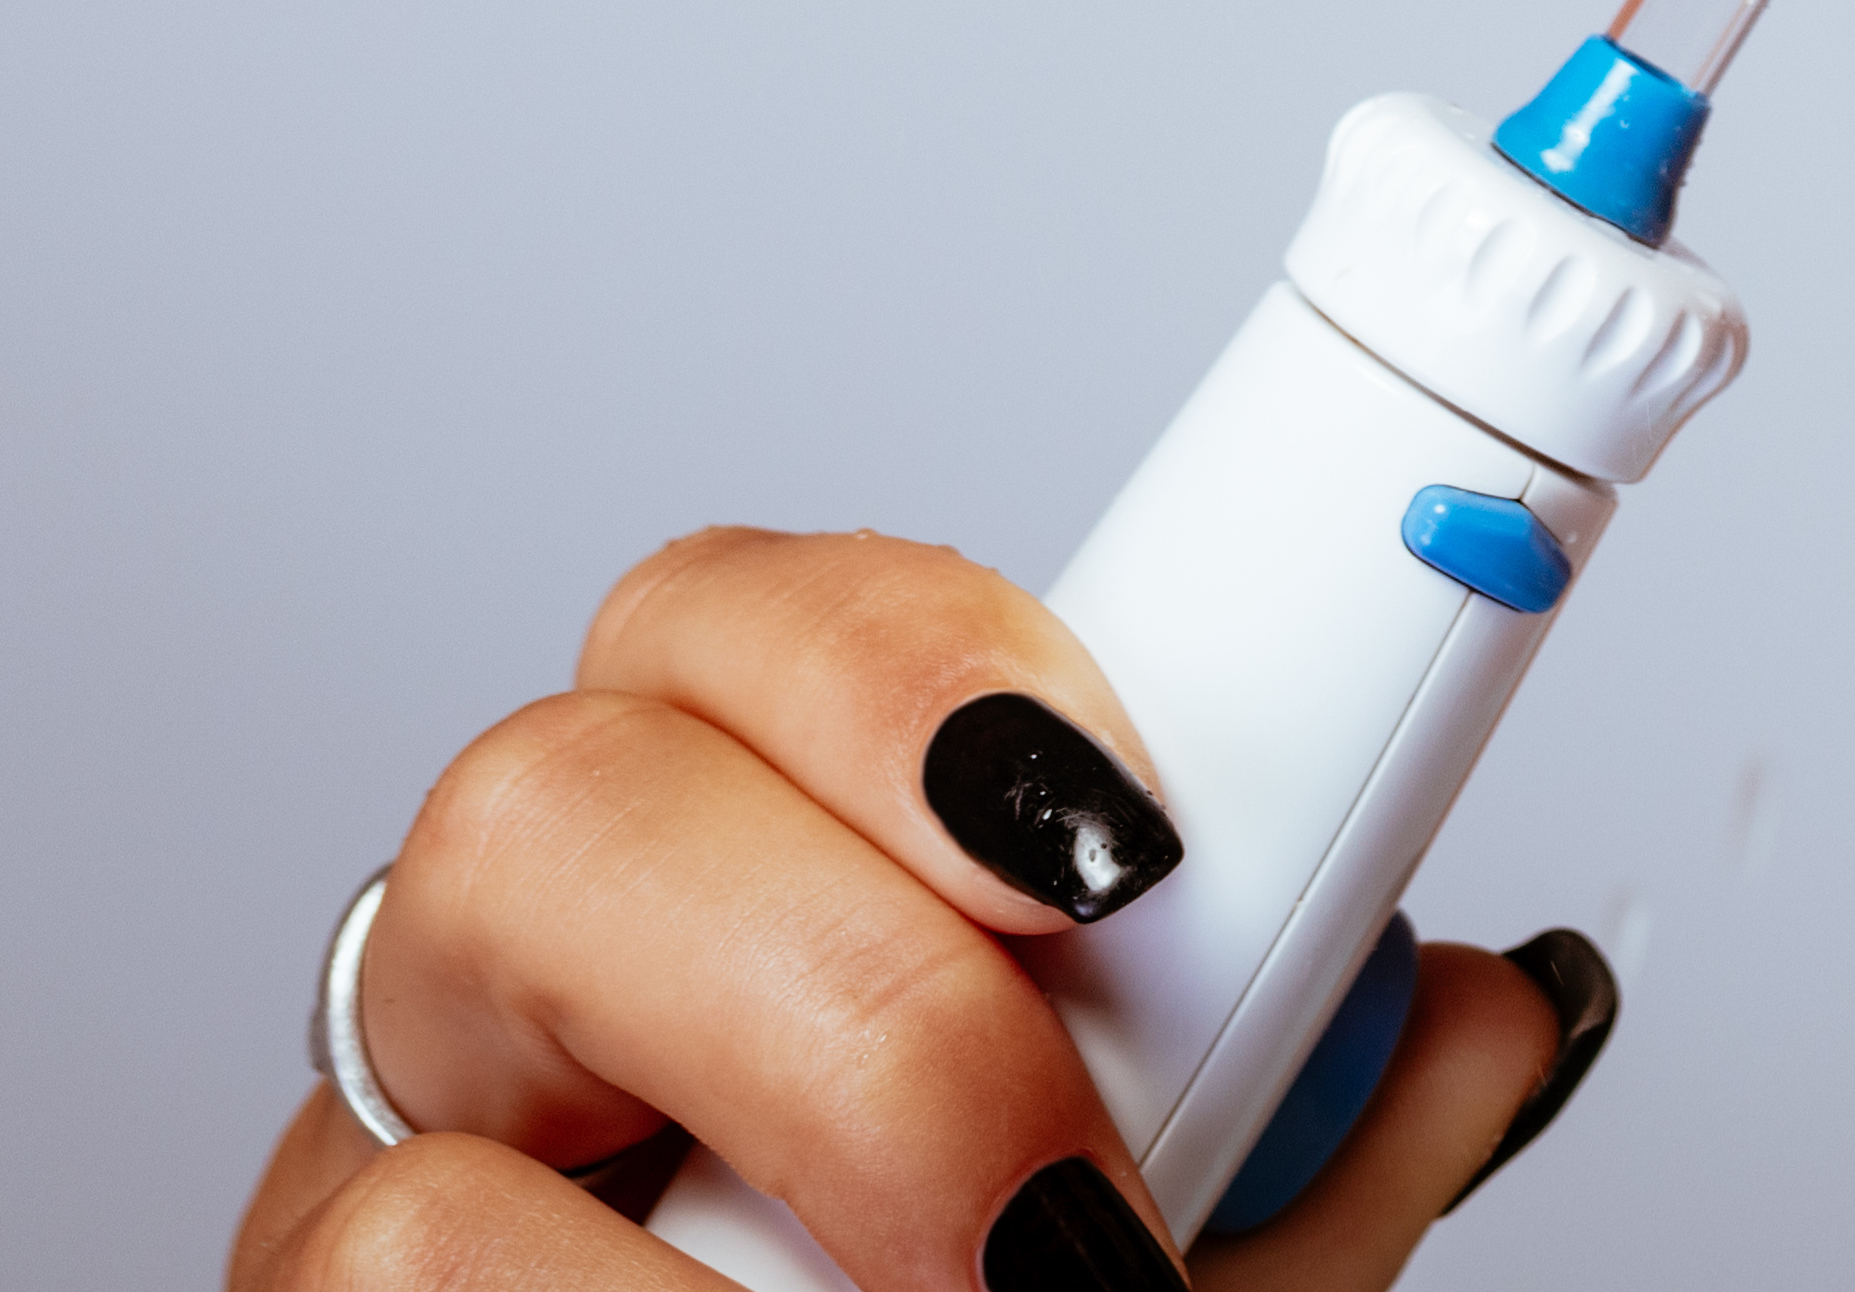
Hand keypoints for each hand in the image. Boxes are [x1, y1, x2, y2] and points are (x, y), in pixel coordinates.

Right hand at [229, 526, 1615, 1291]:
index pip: (741, 627)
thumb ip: (1306, 1137)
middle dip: (853, 996)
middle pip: (548, 802)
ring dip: (749, 1270)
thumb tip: (1479, 1008)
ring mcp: (375, 1200)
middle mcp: (504, 1019)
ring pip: (425, 1141)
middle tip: (1067, 1212)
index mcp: (714, 894)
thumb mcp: (1183, 1265)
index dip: (922, 675)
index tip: (1135, 837)